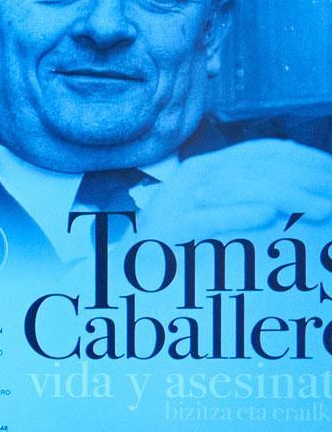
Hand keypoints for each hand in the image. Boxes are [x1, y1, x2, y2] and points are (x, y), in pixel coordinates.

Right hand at [135, 139, 331, 242]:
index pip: (266, 151)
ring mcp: (173, 204)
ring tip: (321, 211)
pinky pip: (204, 219)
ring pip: (237, 188)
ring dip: (287, 199)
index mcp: (206, 169)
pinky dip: (237, 216)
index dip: (308, 159)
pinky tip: (268, 218)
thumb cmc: (177, 254)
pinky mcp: (162, 234)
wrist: (119, 280)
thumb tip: (292, 202)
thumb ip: (250, 203)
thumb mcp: (220, 219)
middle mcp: (190, 178)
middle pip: (258, 166)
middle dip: (307, 180)